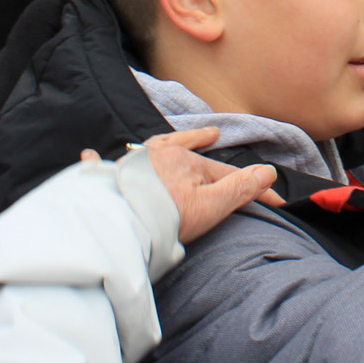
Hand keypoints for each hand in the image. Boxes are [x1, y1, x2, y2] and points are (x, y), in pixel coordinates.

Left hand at [81, 127, 282, 242]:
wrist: (117, 227)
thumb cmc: (165, 219)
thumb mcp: (211, 206)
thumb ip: (240, 188)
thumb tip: (267, 172)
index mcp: (186, 161)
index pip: (226, 173)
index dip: (252, 185)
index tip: (273, 201)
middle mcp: (159, 156)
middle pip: (187, 152)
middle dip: (200, 145)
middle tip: (213, 135)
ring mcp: (132, 166)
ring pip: (151, 149)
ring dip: (165, 142)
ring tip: (175, 137)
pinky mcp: (108, 180)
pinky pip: (103, 166)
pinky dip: (99, 162)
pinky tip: (90, 155)